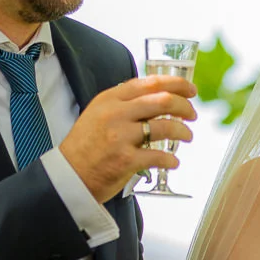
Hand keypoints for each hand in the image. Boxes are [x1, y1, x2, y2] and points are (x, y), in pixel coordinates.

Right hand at [59, 75, 197, 202]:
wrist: (67, 177)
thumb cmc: (85, 147)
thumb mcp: (98, 114)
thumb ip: (123, 104)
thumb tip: (156, 98)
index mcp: (109, 99)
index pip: (150, 82)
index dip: (176, 84)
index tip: (190, 90)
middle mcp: (115, 114)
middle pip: (163, 100)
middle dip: (185, 107)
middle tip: (192, 115)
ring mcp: (120, 137)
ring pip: (165, 126)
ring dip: (183, 131)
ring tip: (187, 136)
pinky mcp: (126, 160)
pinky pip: (159, 156)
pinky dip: (171, 160)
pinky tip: (173, 162)